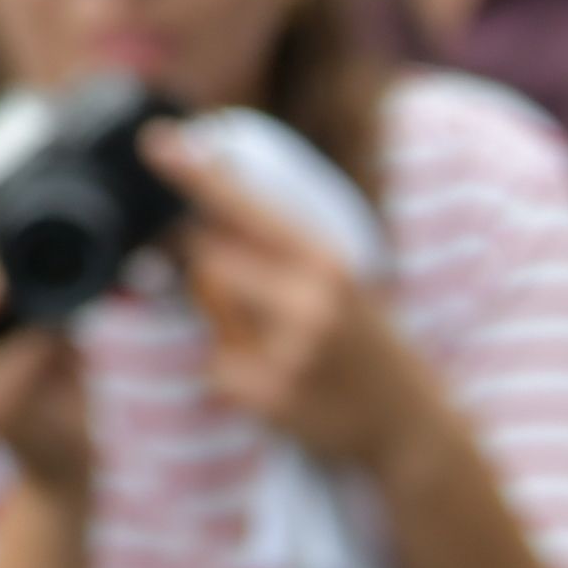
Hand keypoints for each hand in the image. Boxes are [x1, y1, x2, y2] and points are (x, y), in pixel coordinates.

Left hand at [150, 126, 440, 472]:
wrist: (412, 425)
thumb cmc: (360, 339)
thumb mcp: (335, 279)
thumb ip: (273, 244)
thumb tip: (197, 211)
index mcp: (325, 261)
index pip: (249, 207)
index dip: (198, 175)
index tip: (156, 142)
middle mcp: (309, 300)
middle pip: (207, 259)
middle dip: (214, 272)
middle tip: (263, 303)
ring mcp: (289, 351)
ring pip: (209, 313)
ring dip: (226, 324)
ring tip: (283, 346)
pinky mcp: (270, 396)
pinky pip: (215, 366)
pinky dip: (233, 374)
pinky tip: (283, 385)